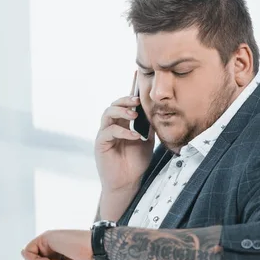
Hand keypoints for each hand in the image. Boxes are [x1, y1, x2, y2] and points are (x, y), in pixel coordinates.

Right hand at [95, 72, 154, 191]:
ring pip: (107, 114)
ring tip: (134, 115)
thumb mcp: (148, 141)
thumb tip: (159, 111)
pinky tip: (134, 136)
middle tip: (137, 100)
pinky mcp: (100, 144)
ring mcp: (105, 134)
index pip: (126, 104)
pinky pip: (108, 132)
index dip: (130, 90)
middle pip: (114, 105)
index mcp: (123, 123)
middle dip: (125, 100)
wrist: (127, 183)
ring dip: (121, 111)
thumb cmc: (136, 163)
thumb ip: (150, 127)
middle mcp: (112, 126)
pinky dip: (122, 132)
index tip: (137, 76)